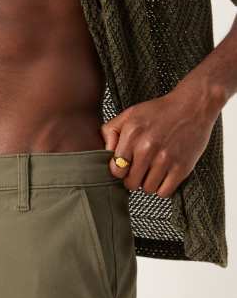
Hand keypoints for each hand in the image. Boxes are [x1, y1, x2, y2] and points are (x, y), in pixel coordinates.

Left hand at [101, 81, 223, 196]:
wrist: (194, 105)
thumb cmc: (159, 112)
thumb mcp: (129, 115)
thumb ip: (110, 132)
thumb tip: (104, 154)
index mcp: (132, 134)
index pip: (116, 170)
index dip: (120, 170)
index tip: (127, 165)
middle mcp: (147, 147)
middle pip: (131, 183)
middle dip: (134, 178)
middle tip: (141, 169)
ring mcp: (165, 158)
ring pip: (147, 189)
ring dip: (148, 183)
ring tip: (153, 170)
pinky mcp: (182, 167)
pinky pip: (164, 192)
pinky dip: (163, 188)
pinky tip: (164, 175)